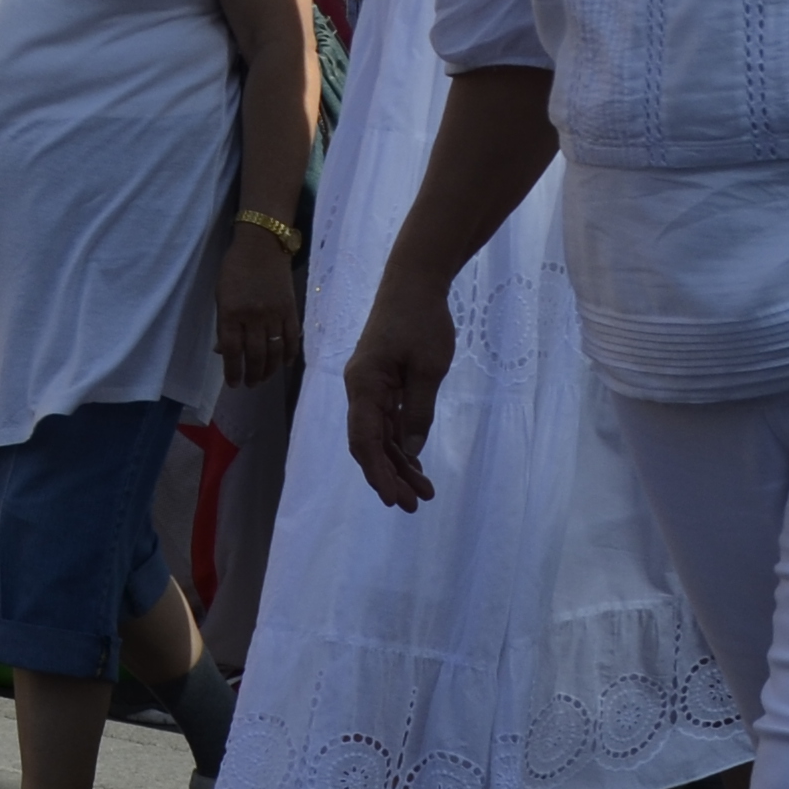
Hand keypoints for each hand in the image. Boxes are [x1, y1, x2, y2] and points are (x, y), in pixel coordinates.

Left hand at [212, 225, 298, 387]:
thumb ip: (223, 324)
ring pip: (275, 351)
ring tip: (263, 378)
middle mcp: (253, 316)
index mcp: (230, 312)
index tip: (233, 384)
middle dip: (252, 374)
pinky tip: (285, 364)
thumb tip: (223, 352)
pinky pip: (292, 338)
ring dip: (269, 369)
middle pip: (255, 355)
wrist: (263, 244)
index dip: (232, 371)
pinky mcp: (291, 310)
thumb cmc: (235, 269)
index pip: (232, 350)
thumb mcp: (221, 295)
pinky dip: (290, 354)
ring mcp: (275, 314)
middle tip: (250, 385)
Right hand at [341, 284, 455, 512]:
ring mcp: (370, 387)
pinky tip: (415, 464)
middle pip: (369, 443)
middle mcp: (360, 390)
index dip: (377, 472)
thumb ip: (418, 410)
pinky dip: (400, 443)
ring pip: (379, 435)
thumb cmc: (422, 320)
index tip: (393, 498)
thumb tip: (411, 450)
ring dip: (398, 464)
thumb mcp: (428, 368)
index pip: (363, 439)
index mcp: (363, 385)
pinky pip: (387, 421)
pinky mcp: (382, 382)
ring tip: (423, 492)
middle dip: (389, 476)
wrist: (413, 283)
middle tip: (413, 505)